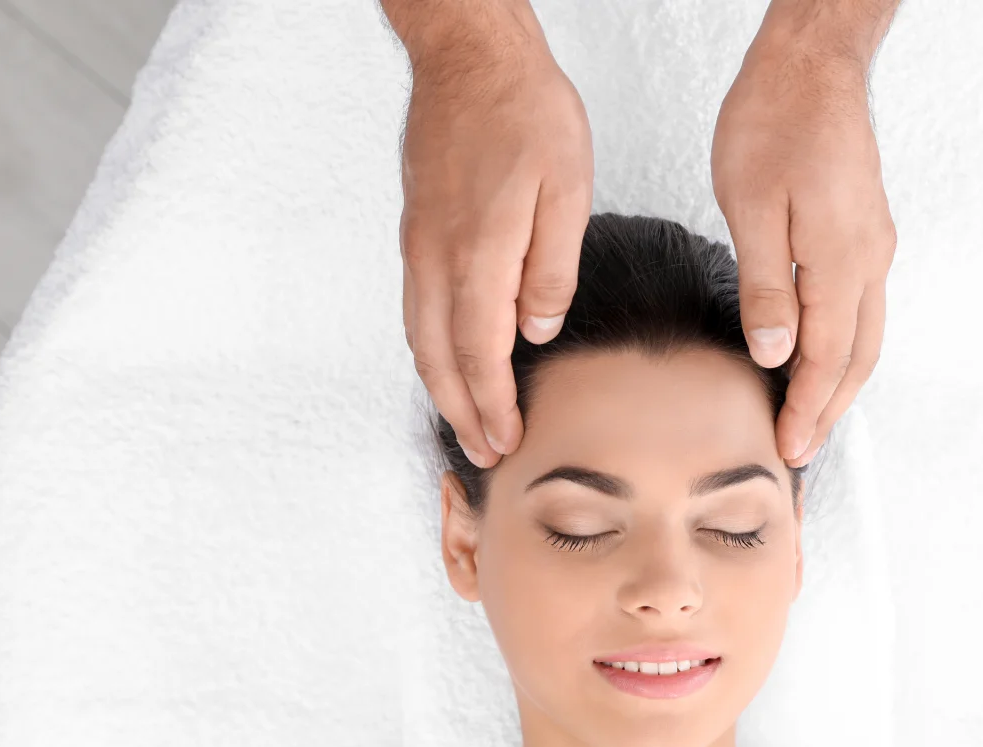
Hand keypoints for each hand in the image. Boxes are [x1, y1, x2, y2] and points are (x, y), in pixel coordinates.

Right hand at [394, 17, 593, 467]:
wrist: (467, 57)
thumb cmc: (524, 111)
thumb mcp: (567, 188)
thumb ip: (551, 267)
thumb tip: (537, 328)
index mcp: (478, 254)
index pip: (480, 354)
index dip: (493, 405)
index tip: (508, 441)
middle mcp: (436, 259)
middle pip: (439, 359)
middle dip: (461, 413)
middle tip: (483, 453)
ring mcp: (419, 246)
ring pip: (419, 337)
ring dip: (441, 387)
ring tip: (465, 421)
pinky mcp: (416, 232)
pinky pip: (416, 309)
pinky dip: (431, 350)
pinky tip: (450, 361)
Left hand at [712, 43, 895, 464]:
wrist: (814, 62)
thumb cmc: (775, 121)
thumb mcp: (752, 207)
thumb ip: (765, 286)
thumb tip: (774, 353)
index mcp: (840, 261)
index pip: (827, 359)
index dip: (806, 409)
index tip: (787, 449)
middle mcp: (869, 260)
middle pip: (857, 359)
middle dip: (829, 411)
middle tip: (801, 453)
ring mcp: (874, 245)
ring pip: (866, 336)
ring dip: (841, 385)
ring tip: (811, 420)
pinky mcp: (866, 231)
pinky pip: (862, 308)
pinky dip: (845, 348)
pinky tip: (820, 359)